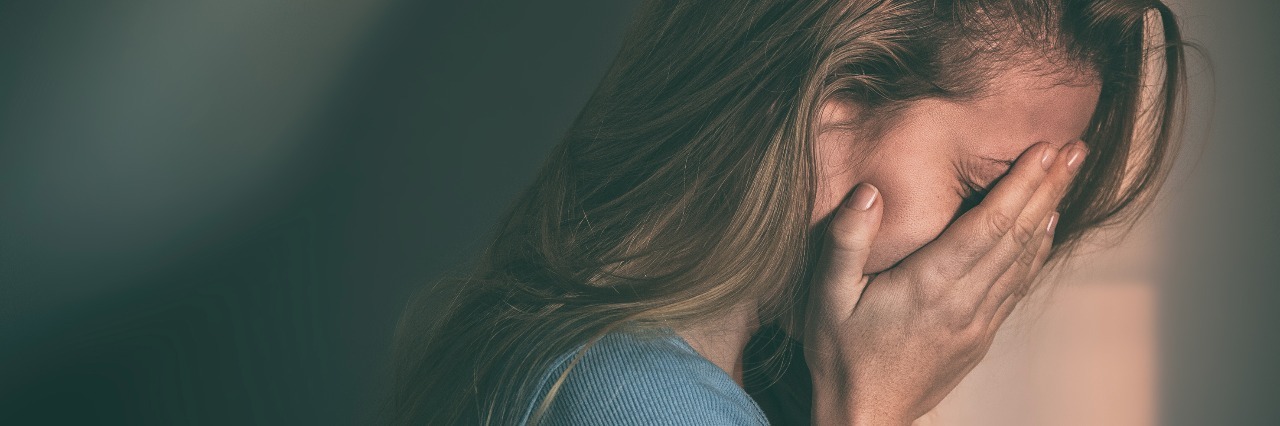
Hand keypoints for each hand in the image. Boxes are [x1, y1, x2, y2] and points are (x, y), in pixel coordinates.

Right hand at [803, 140, 1088, 424]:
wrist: (865, 417)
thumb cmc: (840, 354)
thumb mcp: (826, 296)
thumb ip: (846, 241)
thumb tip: (867, 191)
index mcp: (928, 285)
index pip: (987, 226)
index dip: (1020, 185)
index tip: (1044, 149)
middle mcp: (963, 301)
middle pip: (1017, 235)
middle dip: (1049, 188)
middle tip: (1075, 148)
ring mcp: (977, 321)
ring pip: (1024, 258)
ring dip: (1050, 212)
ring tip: (1070, 175)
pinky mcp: (980, 335)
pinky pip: (1017, 284)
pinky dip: (1037, 250)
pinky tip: (1046, 227)